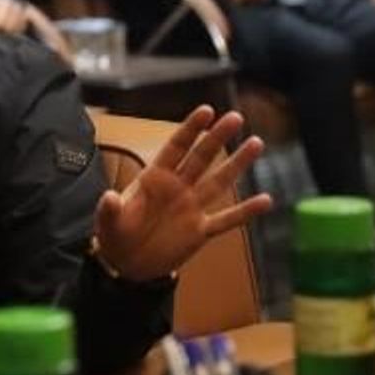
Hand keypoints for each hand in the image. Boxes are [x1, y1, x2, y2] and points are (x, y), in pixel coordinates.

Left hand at [93, 106, 271, 281]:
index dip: (190, 130)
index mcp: (154, 178)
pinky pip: (226, 220)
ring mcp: (191, 208)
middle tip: (236, 117)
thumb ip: (109, 210)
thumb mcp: (108, 222)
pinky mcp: (200, 231)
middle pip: (201, 158)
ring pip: (219, 182)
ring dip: (237, 164)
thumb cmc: (114, 235)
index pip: (175, 148)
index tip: (206, 111)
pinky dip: (245, 212)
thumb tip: (108, 197)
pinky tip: (266, 200)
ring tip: (255, 143)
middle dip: (217, 138)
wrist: (126, 264)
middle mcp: (177, 188)